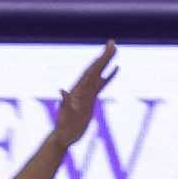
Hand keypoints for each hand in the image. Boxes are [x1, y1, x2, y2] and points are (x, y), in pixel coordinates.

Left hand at [50, 40, 119, 155]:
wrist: (63, 136)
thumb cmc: (64, 128)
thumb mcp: (65, 116)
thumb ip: (64, 104)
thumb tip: (62, 91)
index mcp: (79, 90)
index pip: (91, 71)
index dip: (100, 60)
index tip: (107, 49)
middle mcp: (83, 88)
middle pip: (95, 68)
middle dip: (104, 55)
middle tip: (113, 42)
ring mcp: (87, 92)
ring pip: (99, 73)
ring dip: (106, 61)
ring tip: (114, 50)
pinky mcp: (90, 99)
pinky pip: (101, 84)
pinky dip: (109, 75)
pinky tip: (115, 69)